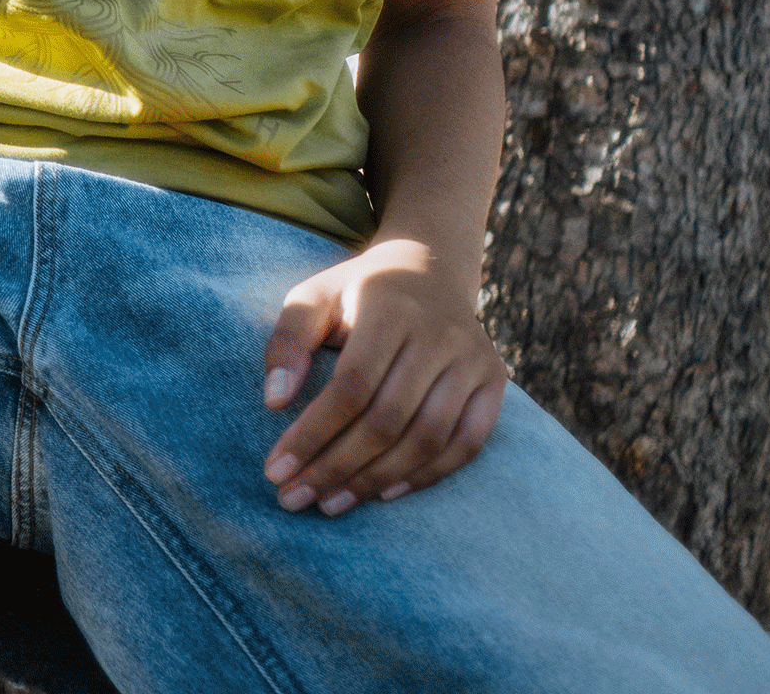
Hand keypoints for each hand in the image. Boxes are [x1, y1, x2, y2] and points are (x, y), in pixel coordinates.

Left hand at [259, 236, 505, 516]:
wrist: (428, 267)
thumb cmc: (357, 291)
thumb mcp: (315, 297)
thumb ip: (288, 340)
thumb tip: (275, 402)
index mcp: (390, 307)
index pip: (351, 386)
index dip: (313, 433)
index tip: (275, 470)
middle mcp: (439, 333)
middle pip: (387, 419)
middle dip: (335, 466)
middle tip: (295, 498)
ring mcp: (473, 359)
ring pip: (427, 438)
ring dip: (375, 480)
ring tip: (330, 503)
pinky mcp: (494, 381)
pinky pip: (466, 444)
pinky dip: (427, 475)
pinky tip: (383, 493)